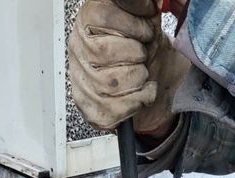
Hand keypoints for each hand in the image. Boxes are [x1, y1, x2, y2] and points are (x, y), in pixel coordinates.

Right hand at [68, 0, 188, 134]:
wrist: (155, 83)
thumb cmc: (146, 50)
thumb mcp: (146, 20)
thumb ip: (142, 7)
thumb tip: (151, 2)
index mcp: (88, 21)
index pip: (104, 17)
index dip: (134, 25)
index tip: (146, 31)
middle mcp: (79, 49)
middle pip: (106, 52)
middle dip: (136, 55)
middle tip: (142, 56)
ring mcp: (81, 80)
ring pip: (111, 82)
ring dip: (138, 79)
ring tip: (142, 74)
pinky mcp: (89, 108)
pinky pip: (114, 109)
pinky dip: (138, 101)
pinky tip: (141, 93)